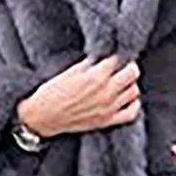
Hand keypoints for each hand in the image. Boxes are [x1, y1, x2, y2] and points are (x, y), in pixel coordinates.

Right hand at [16, 54, 140, 137]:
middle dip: (129, 65)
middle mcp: (106, 92)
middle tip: (123, 64)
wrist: (42, 117)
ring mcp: (108, 108)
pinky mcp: (106, 121)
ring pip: (133, 92)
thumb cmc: (51, 94)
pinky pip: (131, 114)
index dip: (116, 54)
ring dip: (130, 83)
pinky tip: (129, 99)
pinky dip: (134, 105)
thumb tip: (100, 59)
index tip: (114, 54)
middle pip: (132, 73)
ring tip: (123, 80)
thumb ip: (88, 64)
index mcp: (95, 77)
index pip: (117, 59)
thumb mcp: (69, 72)